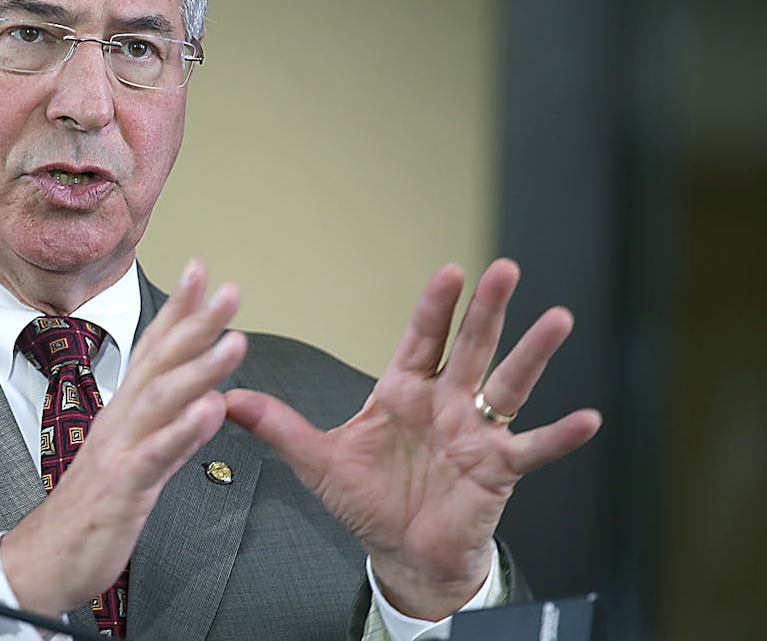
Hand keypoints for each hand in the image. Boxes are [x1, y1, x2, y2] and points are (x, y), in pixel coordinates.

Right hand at [1, 259, 246, 616]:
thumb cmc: (90, 509)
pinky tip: (210, 410)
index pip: (153, 350)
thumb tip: (205, 397)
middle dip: (196, 322)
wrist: (45, 560)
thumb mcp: (132, 459)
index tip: (200, 272)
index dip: (177, 310)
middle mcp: (120, 421)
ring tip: (234, 341)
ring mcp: (119, 451)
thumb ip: (169, 426)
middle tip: (229, 290)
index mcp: (124, 413)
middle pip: (160, 362)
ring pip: (161, 400)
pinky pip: (155, 455)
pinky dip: (183, 430)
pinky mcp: (122, 487)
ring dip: (199, 367)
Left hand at [225, 259, 600, 619]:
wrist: (401, 551)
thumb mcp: (318, 461)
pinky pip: (532, 449)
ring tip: (558, 319)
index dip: (436, 307)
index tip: (449, 272)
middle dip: (487, 310)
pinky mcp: (497, 470)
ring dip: (532, 354)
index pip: (422, 338)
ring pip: (507, 385)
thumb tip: (230, 398)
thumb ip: (279, 427)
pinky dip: (559, 435)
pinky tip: (588, 418)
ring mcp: (475, 434)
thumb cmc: (369, 500)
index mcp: (404, 391)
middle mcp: (445, 403)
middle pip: (470, 347)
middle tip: (505, 269)